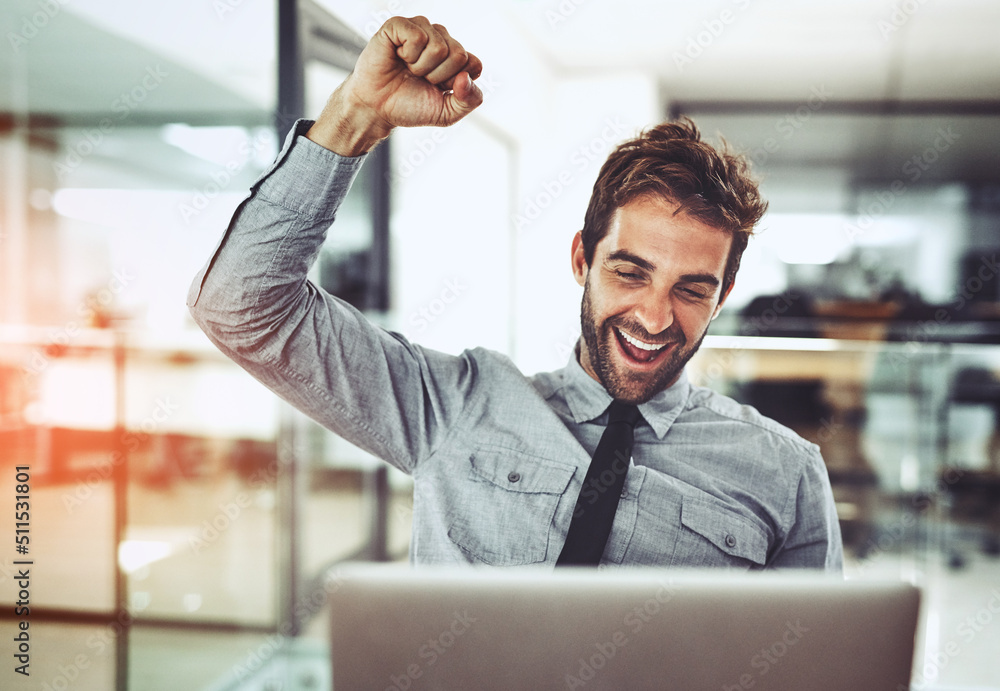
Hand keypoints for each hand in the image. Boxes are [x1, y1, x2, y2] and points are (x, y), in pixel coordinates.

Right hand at [307, 16, 483, 155]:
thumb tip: (465, 77)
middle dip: (438, 76)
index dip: (455, 83)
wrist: (377, 108)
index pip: (474, 64)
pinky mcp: (400, 25)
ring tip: (408, 69)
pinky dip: (408, 55)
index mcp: (455, 57)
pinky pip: (418, 36)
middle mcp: (441, 38)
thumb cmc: (410, 106)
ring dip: (421, 68)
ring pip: (439, 46)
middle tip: (419, 79)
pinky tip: (398, 57)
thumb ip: (469, 101)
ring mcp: (421, 29)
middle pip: (459, 54)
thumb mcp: (447, 113)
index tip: (438, 89)